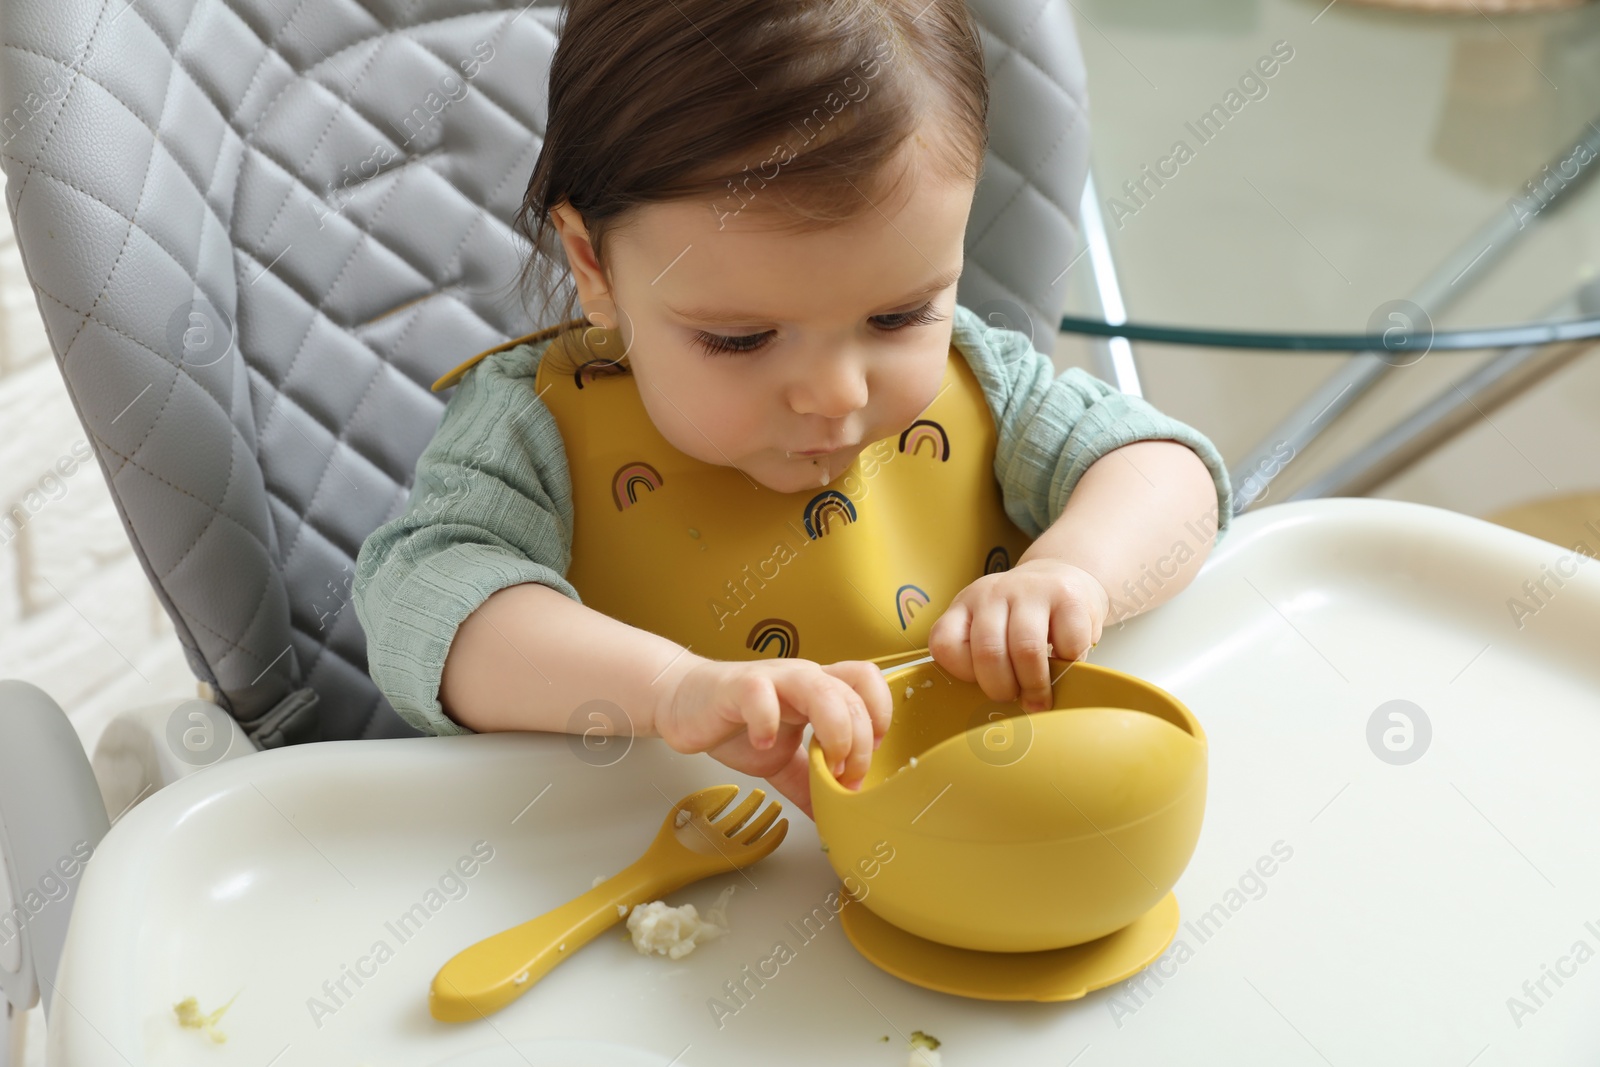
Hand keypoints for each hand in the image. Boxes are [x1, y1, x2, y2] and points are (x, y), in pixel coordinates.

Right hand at [651, 655, 892, 819]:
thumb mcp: (781, 761)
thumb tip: (834, 817)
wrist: (682, 703)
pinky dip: (769, 723)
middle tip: (844, 776)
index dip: (878, 717)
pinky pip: (761, 696)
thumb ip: (809, 783)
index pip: (867, 684)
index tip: (865, 756)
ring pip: (820, 688)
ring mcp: (772, 680)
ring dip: (833, 730)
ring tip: (823, 761)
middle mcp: (802, 678)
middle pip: (852, 695)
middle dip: (859, 742)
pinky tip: (764, 745)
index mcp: (818, 691)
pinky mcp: (738, 687)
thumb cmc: (735, 723)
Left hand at [928, 558, 1109, 711]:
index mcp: (964, 606)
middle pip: (987, 652)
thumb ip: (984, 661)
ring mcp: (1029, 591)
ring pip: (1026, 650)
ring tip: (1041, 697)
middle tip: (1018, 700)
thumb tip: (992, 715)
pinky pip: (1067, 644)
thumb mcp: (993, 630)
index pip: (945, 644)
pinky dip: (1069, 664)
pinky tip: (1067, 661)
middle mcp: (991, 594)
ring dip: (1035, 684)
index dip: (965, 674)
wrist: (1064, 577)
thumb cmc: (1024, 619)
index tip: (985, 684)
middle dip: (1003, 689)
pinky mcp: (1068, 598)